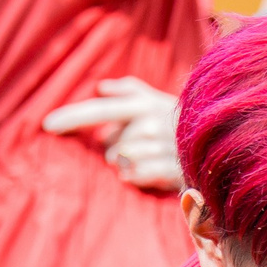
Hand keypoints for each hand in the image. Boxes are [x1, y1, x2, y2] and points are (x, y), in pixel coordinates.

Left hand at [44, 77, 181, 189]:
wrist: (219, 141)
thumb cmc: (180, 123)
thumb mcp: (157, 100)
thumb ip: (129, 91)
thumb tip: (101, 88)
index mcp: (143, 104)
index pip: (99, 110)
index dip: (72, 118)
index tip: (46, 125)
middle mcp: (150, 122)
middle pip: (109, 147)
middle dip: (117, 152)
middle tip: (140, 151)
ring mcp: (161, 146)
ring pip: (121, 163)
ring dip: (128, 167)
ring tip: (149, 162)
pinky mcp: (171, 169)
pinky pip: (136, 177)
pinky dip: (138, 178)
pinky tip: (152, 174)